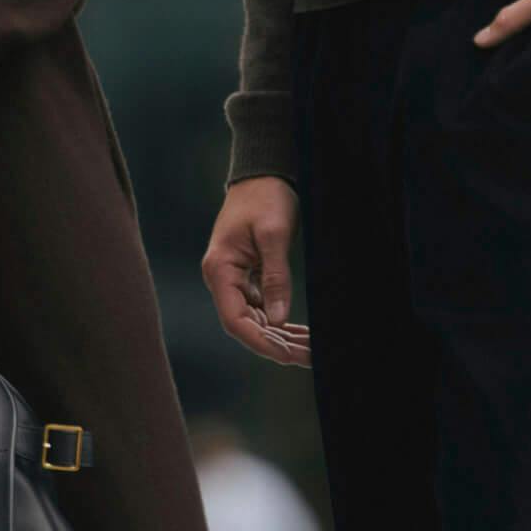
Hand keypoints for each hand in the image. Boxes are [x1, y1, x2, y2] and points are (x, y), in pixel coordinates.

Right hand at [202, 178, 312, 367]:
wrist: (262, 174)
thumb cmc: (265, 198)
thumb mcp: (274, 235)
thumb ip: (276, 278)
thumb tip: (278, 320)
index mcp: (220, 270)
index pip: (235, 321)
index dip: (261, 343)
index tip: (288, 356)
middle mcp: (222, 279)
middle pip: (247, 326)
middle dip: (277, 344)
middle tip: (311, 357)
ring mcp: (234, 280)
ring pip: (256, 320)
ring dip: (281, 336)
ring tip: (311, 350)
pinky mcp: (248, 277)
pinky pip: (262, 308)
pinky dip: (280, 322)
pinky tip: (300, 334)